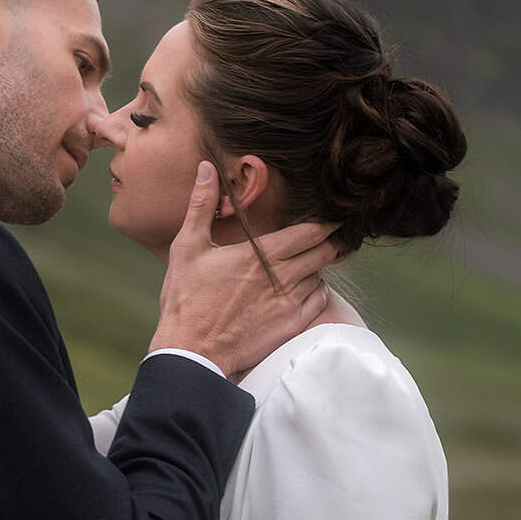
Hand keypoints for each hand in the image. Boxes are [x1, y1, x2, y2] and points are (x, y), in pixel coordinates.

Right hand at [149, 162, 336, 377]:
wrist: (191, 351)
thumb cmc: (187, 299)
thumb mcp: (187, 247)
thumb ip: (201, 205)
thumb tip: (207, 168)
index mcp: (259, 254)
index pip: (309, 232)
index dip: (326, 223)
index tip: (332, 217)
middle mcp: (281, 277)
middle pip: (324, 252)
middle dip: (331, 242)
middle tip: (334, 236)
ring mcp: (289, 303)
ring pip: (321, 276)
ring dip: (318, 268)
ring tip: (311, 262)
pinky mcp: (291, 326)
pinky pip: (318, 302)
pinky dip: (316, 292)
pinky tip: (304, 289)